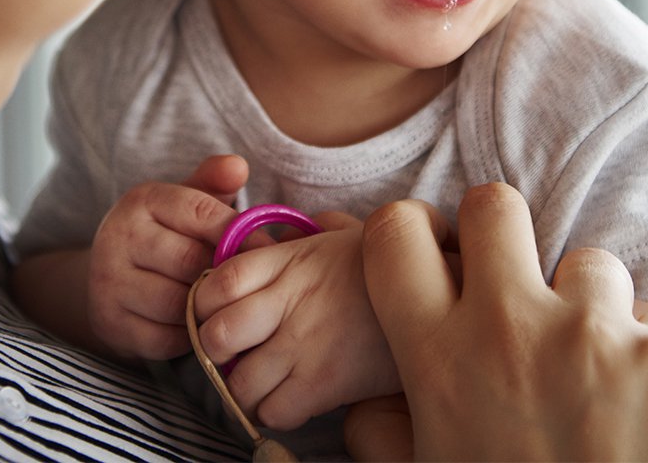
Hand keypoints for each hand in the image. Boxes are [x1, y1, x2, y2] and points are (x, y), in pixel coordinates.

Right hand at [85, 155, 249, 359]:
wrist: (113, 278)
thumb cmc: (167, 236)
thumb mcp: (186, 205)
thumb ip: (214, 184)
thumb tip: (238, 166)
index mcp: (142, 200)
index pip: (201, 212)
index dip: (239, 233)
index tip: (268, 250)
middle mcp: (118, 237)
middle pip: (191, 261)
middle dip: (223, 274)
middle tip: (249, 286)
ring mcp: (109, 282)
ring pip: (177, 302)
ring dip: (206, 307)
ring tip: (224, 305)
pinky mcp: (110, 323)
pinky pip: (165, 337)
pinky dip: (189, 336)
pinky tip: (198, 325)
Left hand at [192, 210, 400, 429]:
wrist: (442, 292)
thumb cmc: (388, 268)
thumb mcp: (342, 236)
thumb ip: (299, 236)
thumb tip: (271, 236)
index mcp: (289, 261)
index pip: (216, 283)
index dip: (204, 304)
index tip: (218, 313)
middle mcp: (290, 301)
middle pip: (215, 335)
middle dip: (216, 351)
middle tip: (236, 354)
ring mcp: (306, 344)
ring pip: (239, 383)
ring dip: (245, 388)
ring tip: (265, 382)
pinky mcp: (326, 383)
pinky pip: (274, 411)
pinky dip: (276, 411)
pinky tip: (292, 398)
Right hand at [350, 184, 647, 461]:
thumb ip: (388, 430)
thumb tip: (360, 403)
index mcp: (436, 358)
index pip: (397, 233)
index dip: (414, 236)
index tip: (437, 258)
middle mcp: (507, 327)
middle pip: (494, 206)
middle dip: (503, 234)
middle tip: (519, 283)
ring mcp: (591, 331)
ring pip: (588, 262)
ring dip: (592, 305)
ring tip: (598, 376)